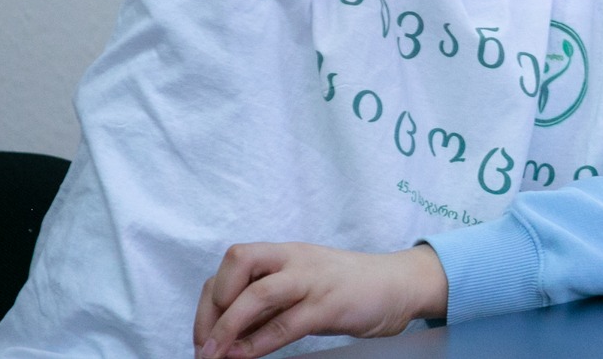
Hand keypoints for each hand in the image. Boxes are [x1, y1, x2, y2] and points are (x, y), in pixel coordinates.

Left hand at [191, 241, 446, 358]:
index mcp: (285, 253)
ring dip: (227, 327)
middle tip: (206, 343)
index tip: (204, 332)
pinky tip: (243, 356)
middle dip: (213, 305)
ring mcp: (313, 280)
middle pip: (238, 263)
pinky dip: (257, 343)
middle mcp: (295, 259)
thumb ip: (269, 304)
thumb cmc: (346, 288)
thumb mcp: (302, 288)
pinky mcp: (329, 305)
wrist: (398, 284)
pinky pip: (285, 324)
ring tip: (212, 355)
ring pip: (258, 293)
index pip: (233, 263)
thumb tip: (229, 334)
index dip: (210, 298)